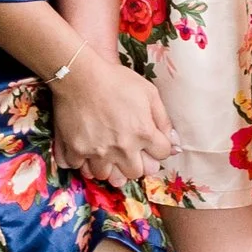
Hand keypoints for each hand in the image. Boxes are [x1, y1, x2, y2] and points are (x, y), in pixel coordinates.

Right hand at [48, 46, 177, 197]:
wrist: (80, 75)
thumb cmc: (116, 80)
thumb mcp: (149, 92)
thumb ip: (163, 119)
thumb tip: (174, 143)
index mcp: (143, 133)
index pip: (162, 154)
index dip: (159, 148)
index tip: (152, 142)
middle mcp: (122, 148)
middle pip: (136, 172)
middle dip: (136, 163)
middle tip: (130, 152)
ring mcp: (98, 152)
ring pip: (108, 176)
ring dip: (111, 168)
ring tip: (109, 156)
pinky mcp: (76, 150)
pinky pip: (81, 169)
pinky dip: (84, 164)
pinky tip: (88, 153)